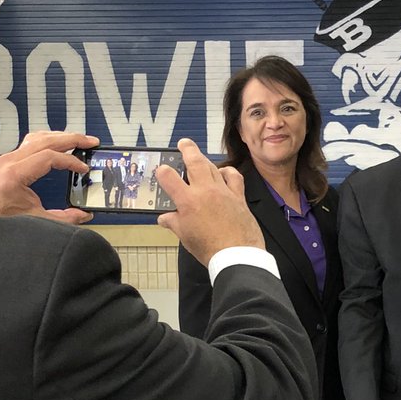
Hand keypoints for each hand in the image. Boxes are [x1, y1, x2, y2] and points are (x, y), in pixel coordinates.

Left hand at [0, 131, 98, 223]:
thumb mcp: (35, 221)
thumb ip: (63, 218)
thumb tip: (84, 215)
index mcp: (15, 173)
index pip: (49, 157)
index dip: (71, 161)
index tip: (84, 168)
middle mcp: (10, 160)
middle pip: (46, 140)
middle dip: (72, 139)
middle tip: (91, 142)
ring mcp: (8, 158)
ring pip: (38, 137)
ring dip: (60, 136)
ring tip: (79, 140)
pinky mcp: (8, 160)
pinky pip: (31, 142)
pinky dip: (48, 140)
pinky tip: (59, 144)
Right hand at [155, 139, 265, 263]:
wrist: (238, 255)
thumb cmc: (210, 249)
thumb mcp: (185, 237)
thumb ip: (174, 223)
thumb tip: (165, 218)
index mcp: (187, 201)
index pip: (168, 177)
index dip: (162, 171)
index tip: (161, 171)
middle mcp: (205, 191)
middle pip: (194, 161)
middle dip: (187, 149)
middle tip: (183, 143)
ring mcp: (223, 191)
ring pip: (213, 166)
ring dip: (205, 159)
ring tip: (199, 157)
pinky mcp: (238, 196)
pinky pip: (233, 176)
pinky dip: (227, 171)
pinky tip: (224, 172)